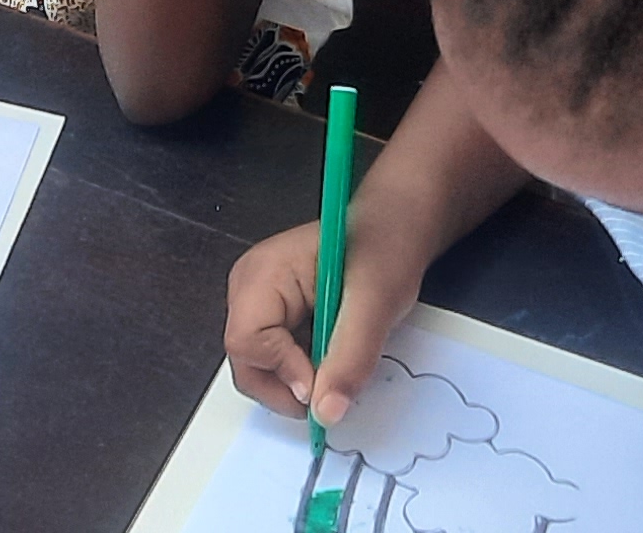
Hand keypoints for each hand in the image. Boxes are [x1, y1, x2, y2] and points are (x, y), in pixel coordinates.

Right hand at [225, 218, 420, 426]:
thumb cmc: (385, 248)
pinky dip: (303, 371)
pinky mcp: (274, 315)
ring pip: (260, 368)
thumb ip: (350, 360)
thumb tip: (326, 413)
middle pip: (246, 361)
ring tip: (336, 364)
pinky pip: (276, 360)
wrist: (396, 228)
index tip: (324, 383)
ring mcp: (259, 303)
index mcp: (263, 274)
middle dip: (287, 386)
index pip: (247, 342)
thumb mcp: (376, 305)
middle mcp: (250, 289)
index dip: (284, 372)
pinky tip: (330, 356)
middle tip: (331, 391)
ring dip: (298, 380)